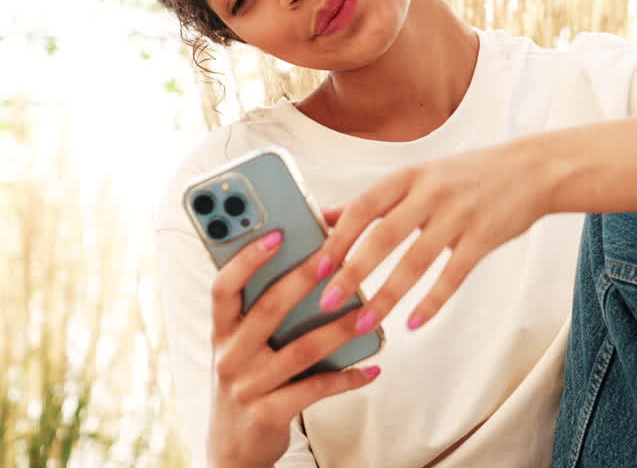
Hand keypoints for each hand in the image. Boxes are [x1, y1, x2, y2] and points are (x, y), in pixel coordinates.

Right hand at [206, 210, 380, 467]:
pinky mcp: (267, 413)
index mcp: (222, 332)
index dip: (247, 258)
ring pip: (300, 349)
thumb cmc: (249, 382)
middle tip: (337, 258)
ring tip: (370, 314)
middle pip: (267, 308)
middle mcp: (229, 356)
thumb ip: (263, 312)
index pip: (224, 287)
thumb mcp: (243, 347)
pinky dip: (347, 378)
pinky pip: (314, 389)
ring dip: (339, 329)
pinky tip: (372, 368)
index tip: (276, 232)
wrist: (234, 448)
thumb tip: (313, 264)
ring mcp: (246, 386)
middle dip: (303, 279)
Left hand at [314, 141, 551, 333]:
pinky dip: (432, 301)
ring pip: (416, 260)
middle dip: (353, 272)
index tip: (315, 267)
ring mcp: (460, 214)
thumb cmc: (470, 175)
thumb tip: (324, 218)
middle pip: (384, 235)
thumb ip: (376, 200)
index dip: (338, 238)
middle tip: (327, 303)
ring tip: (366, 323)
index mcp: (410, 175)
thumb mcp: (420, 177)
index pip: (364, 206)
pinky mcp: (485, 236)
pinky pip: (454, 274)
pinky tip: (414, 322)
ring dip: (388, 295)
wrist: (533, 169)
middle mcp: (432, 191)